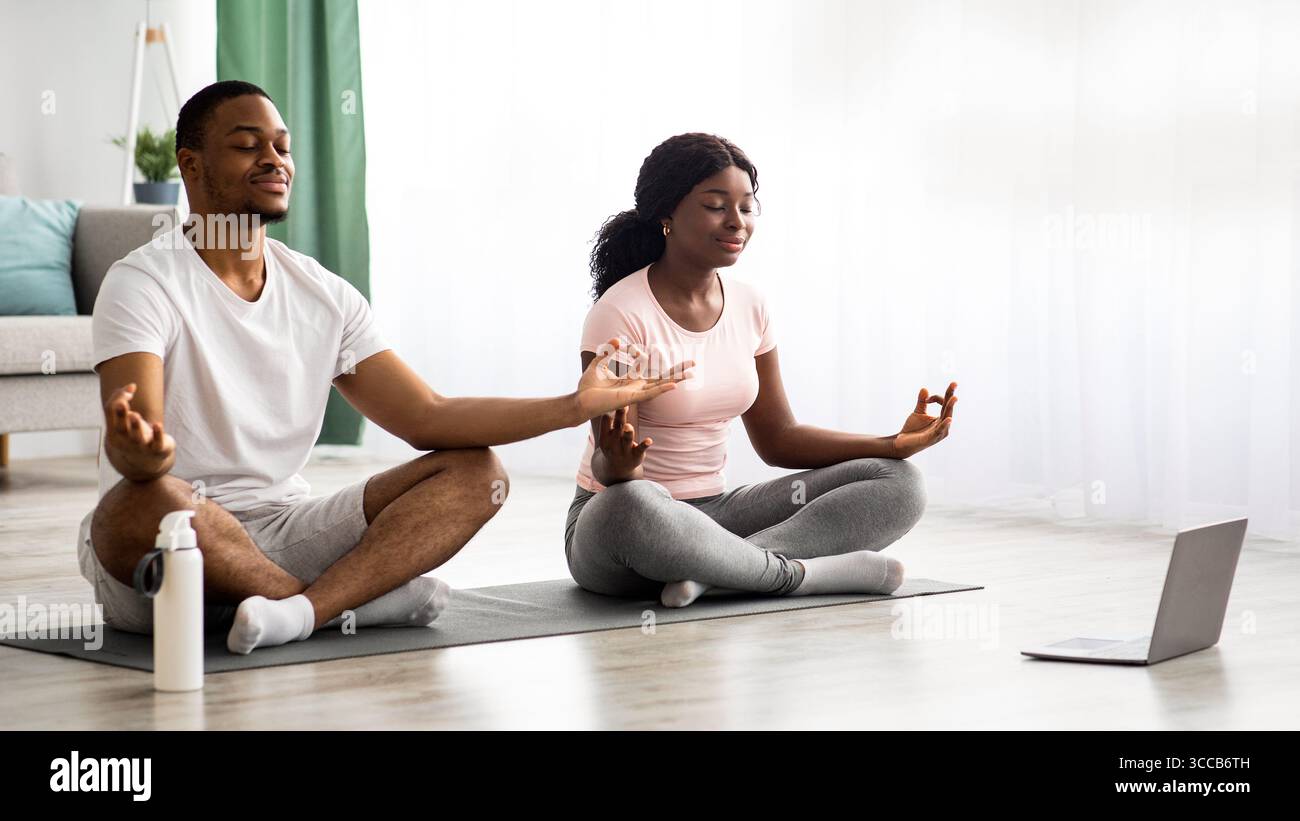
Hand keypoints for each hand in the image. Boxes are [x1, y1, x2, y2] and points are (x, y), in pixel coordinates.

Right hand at [103, 382, 174, 472]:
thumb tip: (131, 386)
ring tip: (135, 415)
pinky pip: (156, 443)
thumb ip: (123, 401)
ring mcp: (141, 446)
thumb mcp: (126, 419)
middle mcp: (124, 440)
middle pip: (121, 427)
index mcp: (114, 431)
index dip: (119, 398)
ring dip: (136, 426)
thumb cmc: (134, 434)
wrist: (148, 460)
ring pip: (137, 437)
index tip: (132, 389)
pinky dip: (157, 434)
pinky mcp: (157, 450)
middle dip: (121, 415)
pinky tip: (158, 424)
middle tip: (122, 403)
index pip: (110, 412)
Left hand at [576, 338, 693, 419]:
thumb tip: (616, 340)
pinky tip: (674, 385)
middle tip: (693, 364)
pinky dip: (662, 389)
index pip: (648, 368)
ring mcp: (636, 393)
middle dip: (677, 371)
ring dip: (676, 379)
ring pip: (660, 385)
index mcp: (630, 380)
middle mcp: (636, 387)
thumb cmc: (588, 387)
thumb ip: (607, 352)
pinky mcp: (631, 398)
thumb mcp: (598, 364)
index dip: (650, 357)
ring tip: (691, 373)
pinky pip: (650, 393)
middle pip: (662, 378)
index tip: (645, 349)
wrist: (580, 401)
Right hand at [596, 405, 651, 479]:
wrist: (617, 469)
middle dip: (620, 416)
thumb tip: (610, 398)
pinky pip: (640, 449)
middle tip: (622, 405)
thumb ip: (609, 421)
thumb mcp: (607, 435)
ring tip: (629, 427)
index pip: (605, 421)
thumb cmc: (613, 445)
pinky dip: (644, 444)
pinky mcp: (635, 455)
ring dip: (628, 433)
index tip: (614, 398)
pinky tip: (649, 440)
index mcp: (605, 435)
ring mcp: (624, 449)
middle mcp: (613, 442)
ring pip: (626, 439)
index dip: (609, 410)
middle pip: (617, 426)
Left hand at [891, 382, 956, 458]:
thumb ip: (922, 401)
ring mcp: (938, 433)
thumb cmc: (912, 429)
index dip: (936, 398)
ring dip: (949, 407)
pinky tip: (948, 419)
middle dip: (951, 396)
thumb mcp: (918, 412)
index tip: (927, 399)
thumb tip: (924, 388)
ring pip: (946, 418)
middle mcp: (943, 425)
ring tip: (954, 398)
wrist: (901, 442)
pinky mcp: (931, 438)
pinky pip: (939, 431)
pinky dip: (944, 425)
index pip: (944, 404)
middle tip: (954, 383)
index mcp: (941, 419)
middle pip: (948, 409)